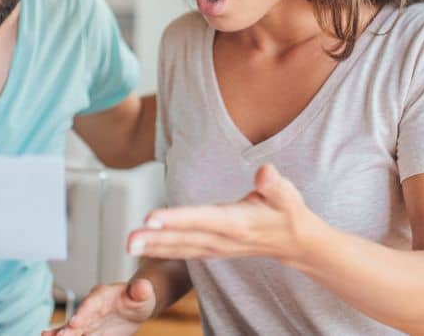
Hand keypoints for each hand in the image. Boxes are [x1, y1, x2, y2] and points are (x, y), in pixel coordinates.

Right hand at [42, 278, 154, 335]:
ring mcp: (87, 320)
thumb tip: (143, 287)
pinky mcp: (87, 330)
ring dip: (60, 333)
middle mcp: (91, 307)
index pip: (92, 304)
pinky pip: (75, 335)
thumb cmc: (138, 298)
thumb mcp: (143, 294)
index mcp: (103, 295)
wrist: (134, 307)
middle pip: (77, 317)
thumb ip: (140, 290)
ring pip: (71, 328)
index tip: (76, 323)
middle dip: (68, 328)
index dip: (83, 313)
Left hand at [126, 164, 319, 264]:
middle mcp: (224, 239)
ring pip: (181, 249)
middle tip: (128, 240)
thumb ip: (273, 184)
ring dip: (154, 247)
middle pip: (185, 239)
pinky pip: (184, 252)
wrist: (295, 242)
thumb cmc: (287, 212)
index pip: (203, 219)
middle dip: (155, 239)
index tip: (152, 217)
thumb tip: (264, 171)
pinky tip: (145, 248)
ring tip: (128, 245)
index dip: (178, 219)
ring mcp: (217, 248)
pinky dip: (163, 251)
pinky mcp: (213, 250)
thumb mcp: (287, 195)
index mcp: (238, 223)